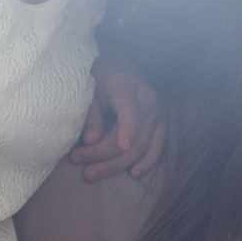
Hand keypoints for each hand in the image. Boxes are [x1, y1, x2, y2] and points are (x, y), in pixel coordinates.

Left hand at [70, 53, 163, 181]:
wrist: (118, 66)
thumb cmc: (101, 77)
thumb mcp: (91, 90)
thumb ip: (92, 114)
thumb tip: (90, 140)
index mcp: (129, 87)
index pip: (130, 111)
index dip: (128, 129)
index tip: (123, 145)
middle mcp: (149, 101)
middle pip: (131, 136)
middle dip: (104, 156)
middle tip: (79, 166)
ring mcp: (159, 114)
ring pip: (141, 148)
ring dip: (117, 165)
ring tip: (92, 174)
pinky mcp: (161, 125)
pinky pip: (157, 149)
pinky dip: (146, 163)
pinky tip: (133, 174)